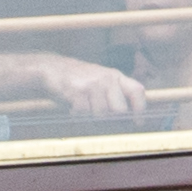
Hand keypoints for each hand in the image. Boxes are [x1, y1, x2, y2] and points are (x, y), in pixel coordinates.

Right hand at [36, 54, 150, 118]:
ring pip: (101, 114)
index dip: (140, 109)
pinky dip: (78, 114)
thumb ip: (114, 95)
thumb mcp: (100, 81)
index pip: (137, 91)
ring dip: (91, 116)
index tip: (138, 122)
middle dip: (110, 118)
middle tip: (97, 115)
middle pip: (120, 110)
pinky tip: (72, 105)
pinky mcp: (77, 91)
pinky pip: (84, 113)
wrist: (51, 68)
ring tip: (82, 107)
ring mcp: (92, 84)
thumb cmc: (78, 79)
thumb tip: (126, 120)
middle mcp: (107, 78)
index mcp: (115, 76)